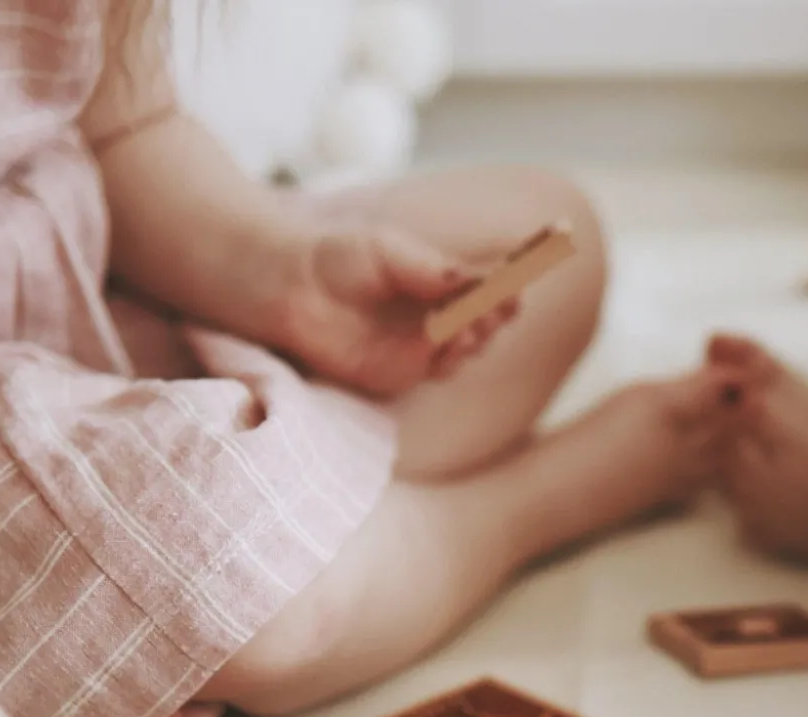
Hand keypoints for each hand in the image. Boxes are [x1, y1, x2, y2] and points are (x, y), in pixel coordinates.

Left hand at [272, 224, 518, 397]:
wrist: (287, 289)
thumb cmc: (334, 258)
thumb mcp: (388, 251)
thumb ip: (432, 268)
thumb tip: (476, 277)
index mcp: (438, 282)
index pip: (485, 285)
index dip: (507, 282)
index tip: (520, 275)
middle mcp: (436, 317)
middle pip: (485, 320)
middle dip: (497, 312)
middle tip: (502, 301)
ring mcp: (421, 348)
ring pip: (467, 347)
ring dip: (477, 334)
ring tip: (477, 319)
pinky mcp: (402, 373)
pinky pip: (438, 369)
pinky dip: (450, 356)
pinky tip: (452, 340)